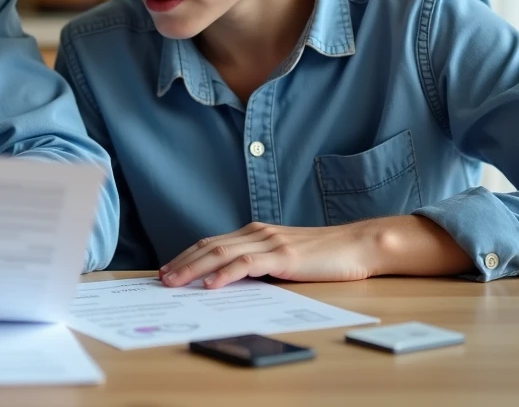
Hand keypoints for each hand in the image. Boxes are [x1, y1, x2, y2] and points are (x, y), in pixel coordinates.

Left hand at [159, 221, 381, 289]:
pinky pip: (248, 264)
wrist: (357, 245)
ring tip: (175, 282)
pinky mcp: (284, 255)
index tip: (167, 269)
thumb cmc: (323, 255)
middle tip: (160, 278)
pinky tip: (212, 284)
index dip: (186, 256)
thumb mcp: (283, 258)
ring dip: (194, 268)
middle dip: (182, 263)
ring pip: (222, 253)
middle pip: (209, 246)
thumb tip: (231, 280)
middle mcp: (257, 233)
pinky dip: (226, 273)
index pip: (211, 243)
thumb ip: (259, 263)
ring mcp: (270, 242)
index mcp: (255, 233)